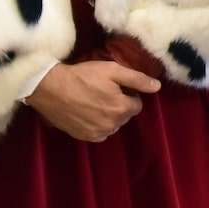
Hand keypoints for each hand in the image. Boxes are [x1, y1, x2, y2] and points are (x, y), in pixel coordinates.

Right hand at [25, 61, 160, 142]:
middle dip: (120, 105)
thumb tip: (158, 87)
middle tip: (104, 92)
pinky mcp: (84, 137)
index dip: (128, 94)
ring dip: (109, 116)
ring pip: (113, 125)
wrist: (51, 89)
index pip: (137, 105)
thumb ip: (138, 79)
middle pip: (125, 115)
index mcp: (122, 108)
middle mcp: (112, 124)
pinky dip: (98, 125)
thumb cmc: (83, 76)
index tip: (116, 86)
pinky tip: (87, 113)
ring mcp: (97, 133)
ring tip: (94, 101)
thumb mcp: (112, 70)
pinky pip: (100, 133)